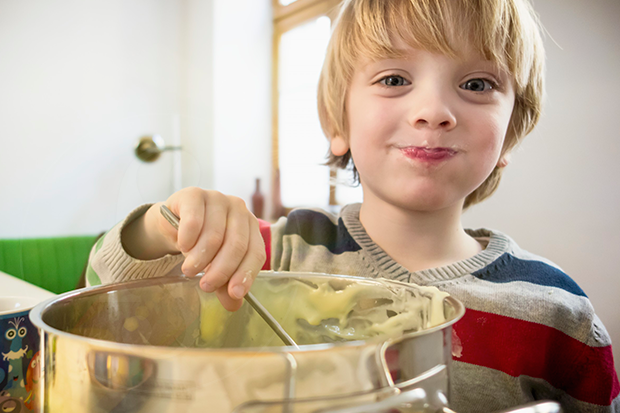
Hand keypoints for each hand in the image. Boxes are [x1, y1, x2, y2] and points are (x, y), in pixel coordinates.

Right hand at [125, 187, 266, 310]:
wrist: (172, 222)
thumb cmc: (199, 243)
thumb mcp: (214, 265)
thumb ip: (225, 284)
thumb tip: (234, 304)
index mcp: (250, 226)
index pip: (255, 252)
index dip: (246, 275)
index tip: (234, 294)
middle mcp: (238, 209)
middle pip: (236, 245)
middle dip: (221, 270)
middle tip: (205, 286)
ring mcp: (217, 198)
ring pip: (214, 235)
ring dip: (200, 258)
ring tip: (189, 270)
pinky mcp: (194, 194)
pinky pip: (194, 221)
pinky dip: (188, 239)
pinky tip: (182, 248)